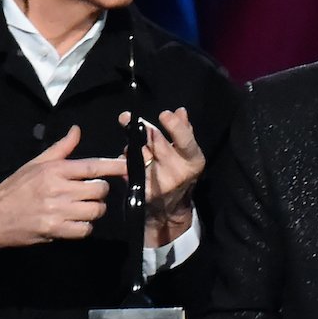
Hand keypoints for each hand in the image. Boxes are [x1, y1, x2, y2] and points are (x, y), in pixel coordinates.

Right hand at [0, 125, 125, 263]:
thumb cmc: (14, 189)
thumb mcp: (35, 164)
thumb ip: (61, 148)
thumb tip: (77, 130)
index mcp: (54, 170)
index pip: (93, 166)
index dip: (115, 166)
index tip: (129, 166)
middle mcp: (58, 189)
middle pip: (99, 190)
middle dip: (100, 192)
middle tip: (90, 193)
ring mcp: (57, 211)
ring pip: (96, 210)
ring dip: (95, 210)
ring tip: (83, 208)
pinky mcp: (55, 231)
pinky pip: (85, 229)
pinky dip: (85, 227)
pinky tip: (75, 222)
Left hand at [120, 109, 205, 246]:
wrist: (170, 207)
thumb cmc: (180, 172)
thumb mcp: (187, 154)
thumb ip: (184, 132)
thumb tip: (180, 111)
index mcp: (192, 161)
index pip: (186, 142)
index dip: (176, 128)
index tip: (164, 114)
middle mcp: (177, 173)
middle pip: (157, 145)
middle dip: (142, 130)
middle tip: (125, 117)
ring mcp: (159, 184)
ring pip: (139, 154)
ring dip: (131, 144)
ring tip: (128, 139)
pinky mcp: (142, 192)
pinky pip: (128, 168)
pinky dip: (125, 159)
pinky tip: (125, 156)